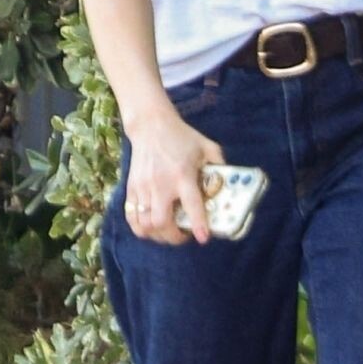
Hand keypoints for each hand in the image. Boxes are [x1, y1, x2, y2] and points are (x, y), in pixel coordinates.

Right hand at [124, 107, 225, 246]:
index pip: (191, 204)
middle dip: (174, 237)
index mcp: (182, 175)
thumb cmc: (181, 136)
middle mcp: (161, 184)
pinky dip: (141, 228)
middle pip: (161, 222)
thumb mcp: (206, 146)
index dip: (198, 223)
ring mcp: (143, 188)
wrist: (150, 125)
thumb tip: (230, 183)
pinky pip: (131, 218)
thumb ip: (219, 164)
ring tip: (167, 232)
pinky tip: (151, 227)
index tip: (202, 238)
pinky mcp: (131, 188)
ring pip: (145, 224)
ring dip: (158, 235)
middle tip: (183, 236)